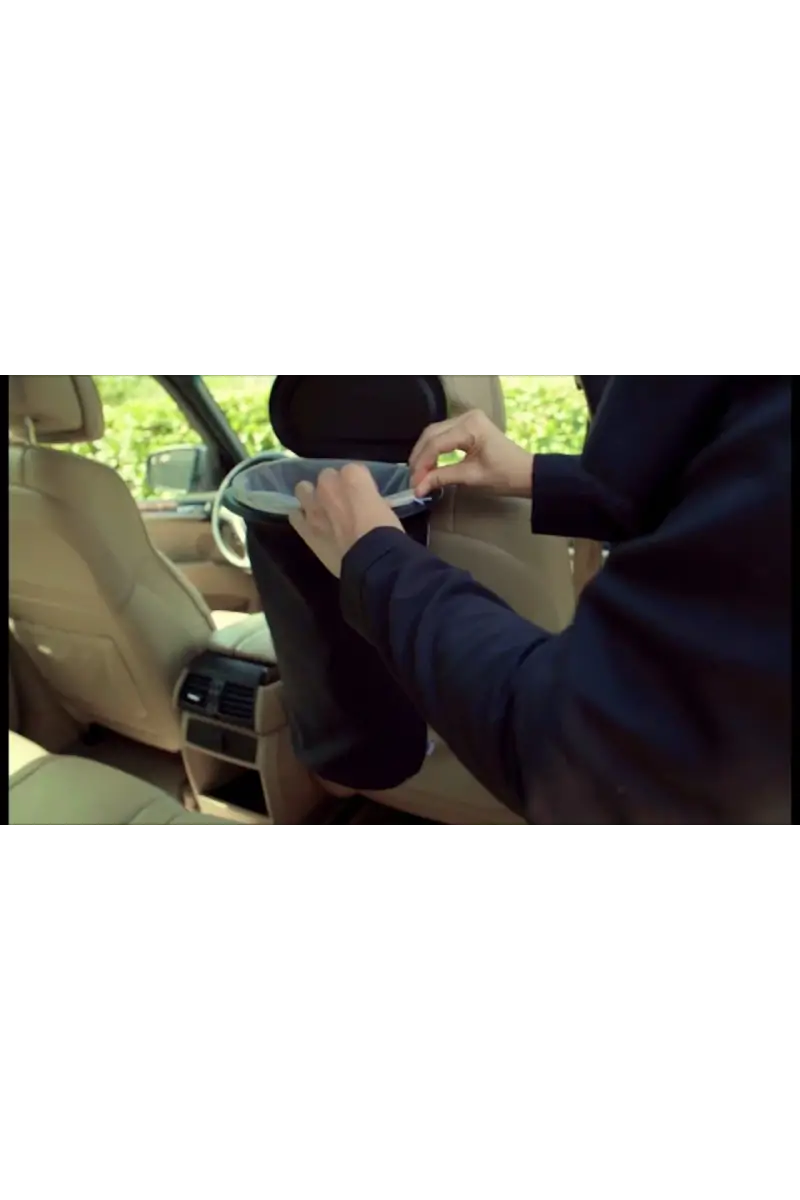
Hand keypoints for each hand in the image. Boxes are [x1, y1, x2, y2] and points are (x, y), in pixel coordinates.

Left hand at [288, 463, 402, 576]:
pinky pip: (294, 515)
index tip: (363, 496)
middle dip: (334, 488)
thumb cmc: (386, 533)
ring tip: (321, 510)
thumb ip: (371, 499)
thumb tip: (368, 505)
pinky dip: (301, 517)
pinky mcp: (304, 527)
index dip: (358, 484)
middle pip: (326, 476)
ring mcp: (312, 505)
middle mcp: (328, 485)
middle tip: (344, 504)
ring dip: (311, 496)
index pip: (353, 470)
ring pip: (303, 489)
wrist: (372, 560)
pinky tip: (310, 524)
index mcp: (352, 476)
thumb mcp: (386, 507)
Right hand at [409, 408, 533, 498]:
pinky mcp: (468, 425)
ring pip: (434, 433)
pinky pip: (443, 434)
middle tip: (413, 479)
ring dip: (424, 453)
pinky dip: (434, 449)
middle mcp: (467, 417)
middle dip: (420, 458)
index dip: (422, 465)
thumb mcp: (471, 478)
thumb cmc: (504, 475)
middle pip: (431, 435)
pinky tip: (429, 464)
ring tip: (419, 473)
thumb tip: (418, 487)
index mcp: (471, 426)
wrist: (526, 473)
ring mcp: (468, 419)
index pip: (436, 444)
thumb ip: (442, 478)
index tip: (414, 483)